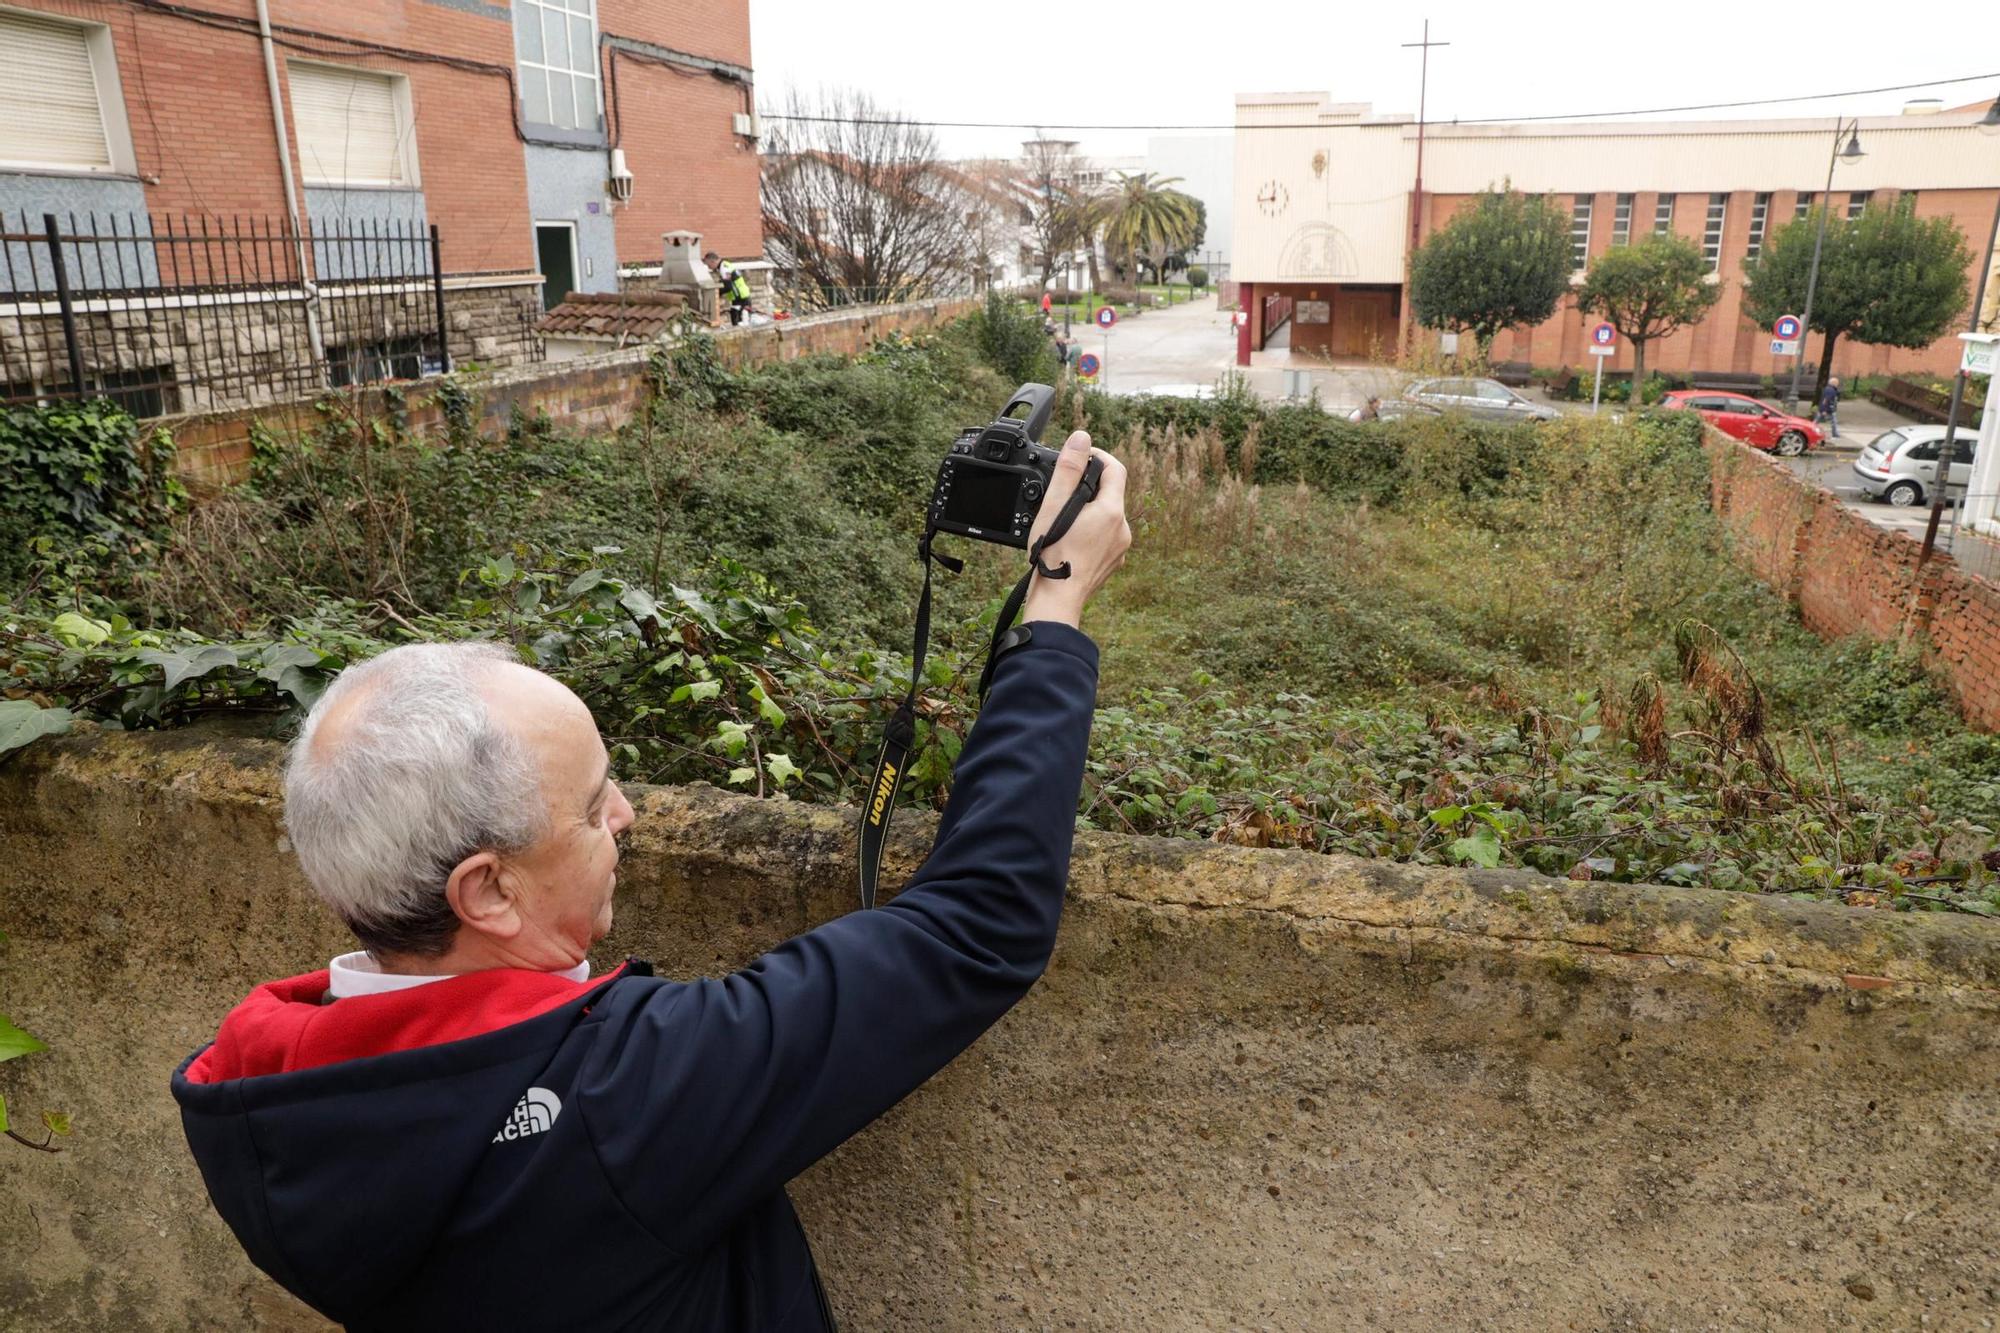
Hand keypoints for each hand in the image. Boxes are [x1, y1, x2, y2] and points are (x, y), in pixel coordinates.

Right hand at [1022, 431, 1130, 628]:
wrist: (1057, 600)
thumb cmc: (1052, 555)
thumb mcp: (1055, 506)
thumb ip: (1069, 469)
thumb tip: (1082, 439)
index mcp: (1111, 511)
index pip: (1115, 469)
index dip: (1098, 457)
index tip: (1081, 457)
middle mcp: (1122, 529)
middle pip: (1111, 493)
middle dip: (1089, 487)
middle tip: (1063, 490)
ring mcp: (1120, 548)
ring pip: (1107, 516)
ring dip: (1089, 510)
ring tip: (1063, 519)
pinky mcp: (1112, 563)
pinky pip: (1105, 537)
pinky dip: (1090, 532)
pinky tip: (1070, 540)